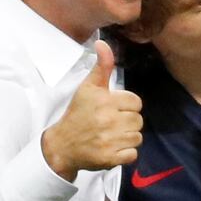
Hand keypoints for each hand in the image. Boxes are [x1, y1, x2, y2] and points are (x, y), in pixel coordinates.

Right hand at [41, 40, 142, 179]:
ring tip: (112, 136)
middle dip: (127, 122)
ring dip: (127, 138)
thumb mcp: (88, 88)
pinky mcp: (110, 158)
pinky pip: (132, 154)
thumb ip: (101, 66)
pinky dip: (125, 154)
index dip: (126, 106)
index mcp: (105, 100)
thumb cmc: (78, 114)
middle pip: (138, 120)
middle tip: (112, 124)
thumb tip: (102, 43)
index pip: (135, 102)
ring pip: (137, 137)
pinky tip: (113, 148)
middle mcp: (109, 120)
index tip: (113, 109)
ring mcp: (110, 140)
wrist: (62, 145)